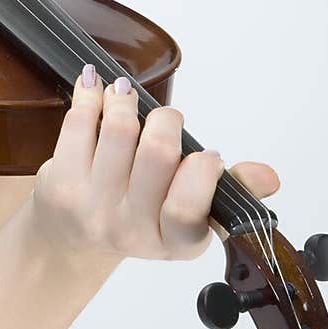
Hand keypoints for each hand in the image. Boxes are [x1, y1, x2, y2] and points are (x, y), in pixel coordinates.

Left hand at [31, 64, 279, 262]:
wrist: (72, 239)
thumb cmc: (139, 217)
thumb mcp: (192, 216)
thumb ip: (231, 192)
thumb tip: (268, 177)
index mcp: (174, 242)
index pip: (187, 207)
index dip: (202, 170)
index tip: (206, 154)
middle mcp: (130, 231)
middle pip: (157, 153)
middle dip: (167, 120)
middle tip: (166, 118)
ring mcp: (91, 208)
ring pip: (118, 129)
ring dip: (126, 99)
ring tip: (127, 94)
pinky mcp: (59, 182)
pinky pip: (79, 123)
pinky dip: (91, 95)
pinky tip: (96, 86)